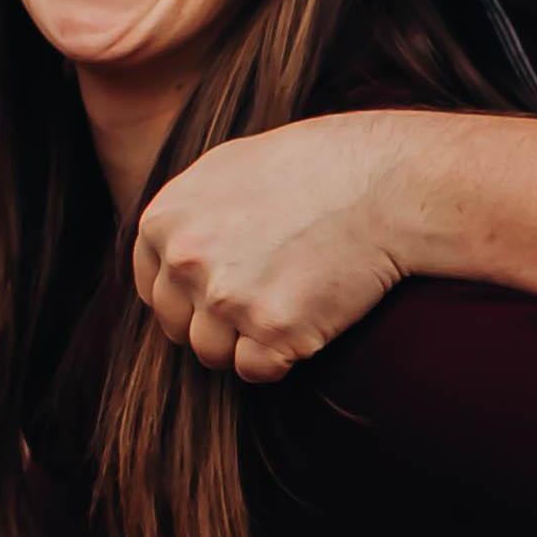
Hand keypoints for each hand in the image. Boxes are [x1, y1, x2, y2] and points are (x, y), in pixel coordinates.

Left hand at [131, 116, 410, 381]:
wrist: (383, 182)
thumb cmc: (315, 166)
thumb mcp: (228, 169)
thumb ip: (187, 216)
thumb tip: (165, 256)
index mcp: (164, 220)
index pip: (154, 289)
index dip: (189, 295)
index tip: (225, 286)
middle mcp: (185, 260)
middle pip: (179, 327)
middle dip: (216, 321)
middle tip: (265, 294)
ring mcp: (226, 299)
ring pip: (213, 355)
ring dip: (247, 342)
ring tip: (290, 301)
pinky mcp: (272, 331)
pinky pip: (257, 370)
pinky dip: (282, 356)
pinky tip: (309, 316)